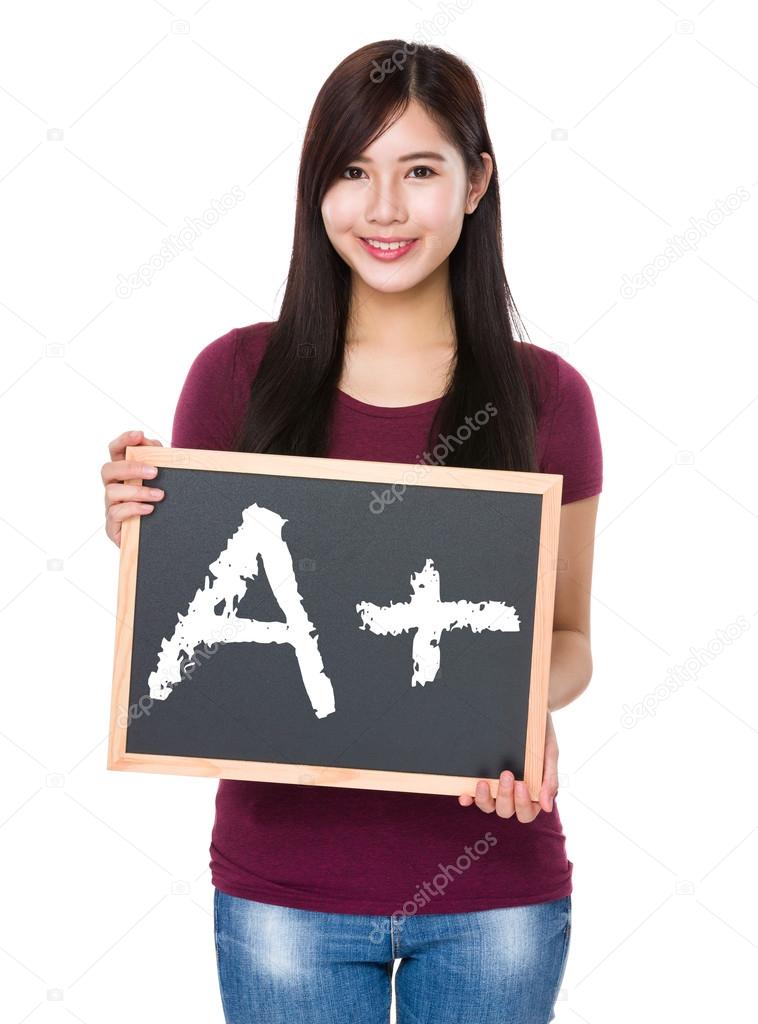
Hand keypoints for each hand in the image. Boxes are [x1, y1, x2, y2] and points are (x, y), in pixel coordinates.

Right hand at [101, 429, 163, 547]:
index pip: (115, 451)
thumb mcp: (162, 481)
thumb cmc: (160, 506)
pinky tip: (150, 509)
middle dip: (130, 467)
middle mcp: (113, 487)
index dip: (123, 440)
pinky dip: (133, 508)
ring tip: (159, 495)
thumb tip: (150, 443)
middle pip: (107, 469)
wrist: (163, 539)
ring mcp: (111, 506)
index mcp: (123, 473)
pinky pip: (115, 513)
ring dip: (137, 491)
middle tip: (154, 472)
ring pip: (112, 492)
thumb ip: (157, 459)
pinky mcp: (112, 526)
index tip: (139, 434)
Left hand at [458, 709, 558, 821]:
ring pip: (488, 806)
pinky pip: (472, 794)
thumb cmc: (542, 735)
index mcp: (533, 793)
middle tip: (506, 774)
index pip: (527, 812)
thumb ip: (550, 780)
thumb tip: (547, 807)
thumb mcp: (549, 754)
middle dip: (505, 795)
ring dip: (484, 799)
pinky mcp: (482, 777)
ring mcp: (496, 787)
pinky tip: (464, 795)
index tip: (522, 783)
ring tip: (483, 782)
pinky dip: (468, 798)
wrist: (530, 711)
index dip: (522, 803)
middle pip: (506, 810)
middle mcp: (513, 795)